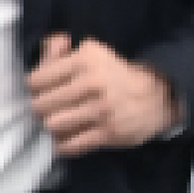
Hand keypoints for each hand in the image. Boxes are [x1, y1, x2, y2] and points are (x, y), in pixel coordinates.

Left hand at [27, 36, 177, 158]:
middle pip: (40, 105)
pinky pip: (69, 145)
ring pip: (52, 125)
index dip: (35, 89)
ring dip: (53, 127)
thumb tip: (48, 46)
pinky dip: (64, 145)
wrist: (158, 95)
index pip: (35, 80)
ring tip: (61, 123)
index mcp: (85, 59)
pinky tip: (69, 138)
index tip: (43, 91)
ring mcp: (101, 109)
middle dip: (42, 109)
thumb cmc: (114, 75)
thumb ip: (60, 51)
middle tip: (51, 109)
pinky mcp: (109, 133)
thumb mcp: (90, 54)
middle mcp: (93, 82)